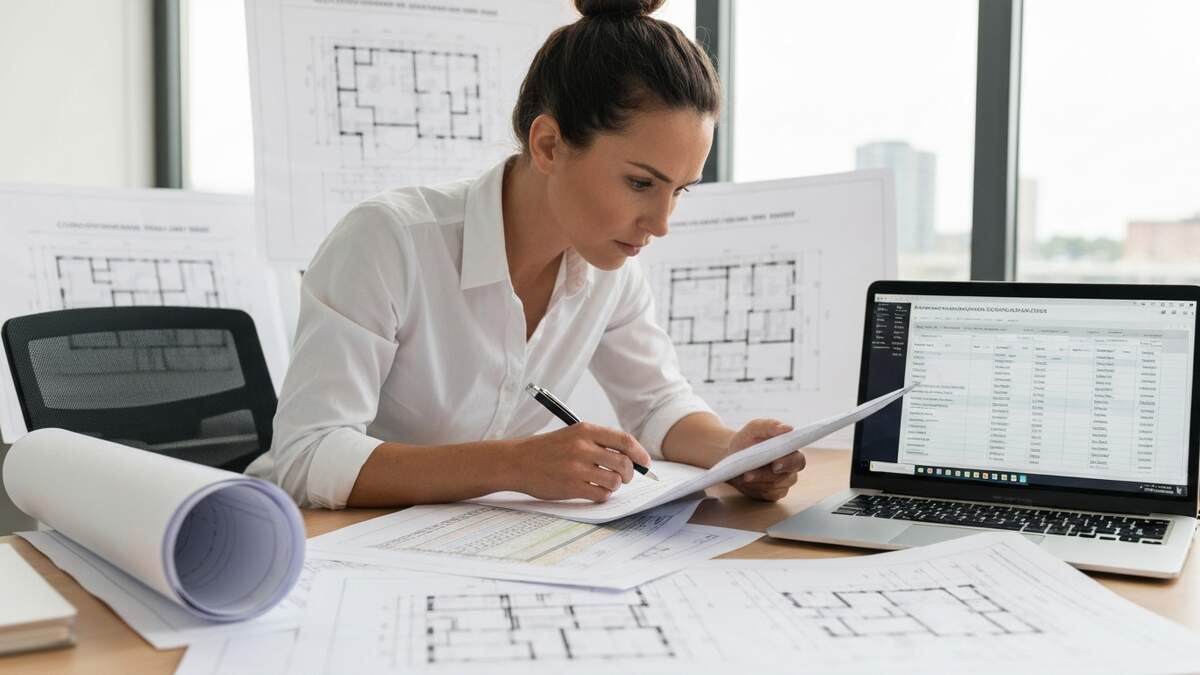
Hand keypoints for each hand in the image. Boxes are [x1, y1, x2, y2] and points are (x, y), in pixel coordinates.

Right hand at [508, 423, 651, 502]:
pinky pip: (600, 495)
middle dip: (629, 473)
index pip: (625, 441)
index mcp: (585, 430)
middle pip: (623, 462)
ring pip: (614, 480)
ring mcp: (576, 468)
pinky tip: (595, 491)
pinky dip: (603, 495)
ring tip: (606, 484)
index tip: (644, 463)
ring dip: (615, 485)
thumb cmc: (546, 450)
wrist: (515, 462)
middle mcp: (582, 447)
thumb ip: (598, 443)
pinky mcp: (570, 487)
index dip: (640, 453)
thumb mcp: (572, 435)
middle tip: (625, 477)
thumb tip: (629, 458)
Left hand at [725, 418, 804, 500]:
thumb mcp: (755, 428)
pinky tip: (746, 483)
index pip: (798, 460)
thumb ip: (771, 426)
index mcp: (791, 451)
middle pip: (786, 477)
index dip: (789, 463)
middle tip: (749, 474)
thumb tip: (788, 428)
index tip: (775, 463)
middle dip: (765, 475)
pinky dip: (756, 489)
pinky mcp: (773, 493)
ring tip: (743, 475)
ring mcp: (783, 482)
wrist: (733, 454)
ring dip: (757, 482)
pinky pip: (768, 495)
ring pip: (774, 486)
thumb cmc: (748, 439)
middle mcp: (790, 468)